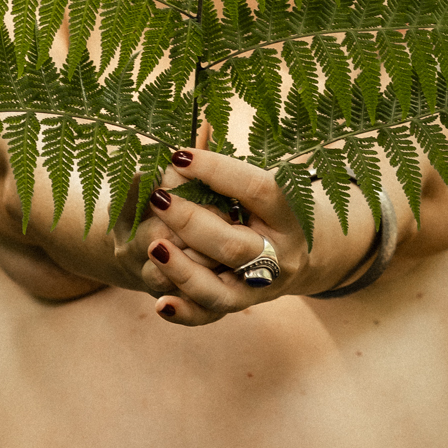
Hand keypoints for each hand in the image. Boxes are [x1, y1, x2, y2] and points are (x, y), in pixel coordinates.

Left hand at [131, 146, 376, 327]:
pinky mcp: (239, 308)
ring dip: (182, 269)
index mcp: (289, 214)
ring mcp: (259, 288)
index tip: (180, 155)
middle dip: (192, 220)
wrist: (294, 255)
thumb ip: (227, 167)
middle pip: (234, 244)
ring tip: (153, 245)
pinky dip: (184, 312)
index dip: (218, 171)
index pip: (257, 190)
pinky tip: (160, 304)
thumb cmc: (266, 207)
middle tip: (159, 198)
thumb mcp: (258, 185)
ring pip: (219, 289)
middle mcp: (279, 256)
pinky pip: (209, 316)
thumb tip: (195, 130)